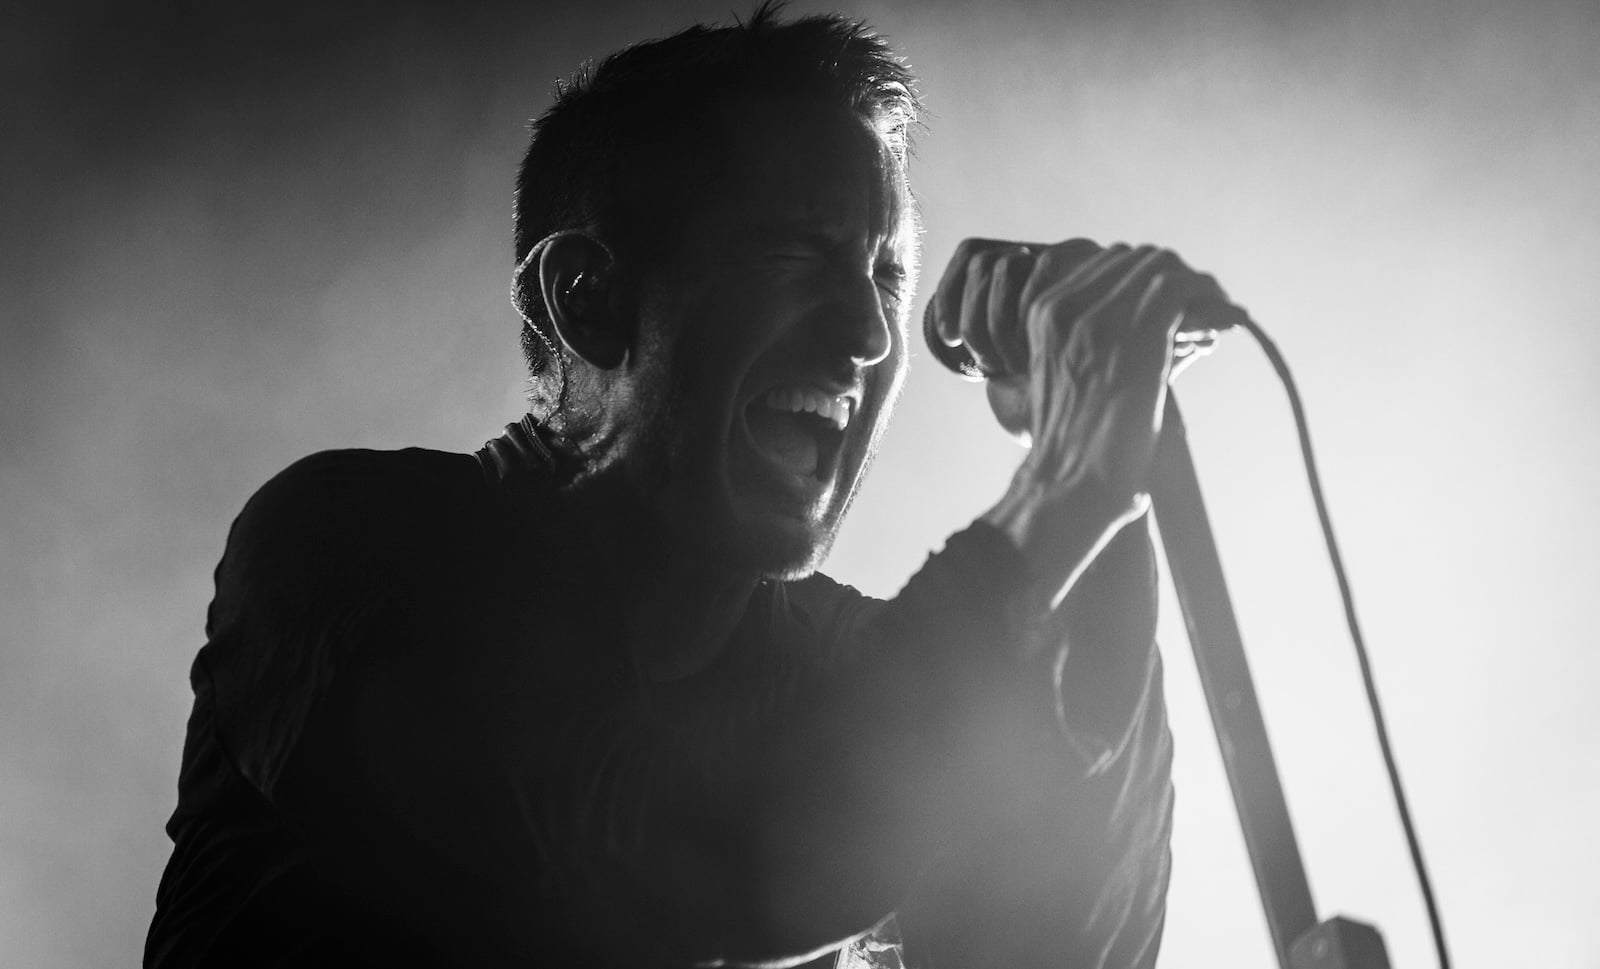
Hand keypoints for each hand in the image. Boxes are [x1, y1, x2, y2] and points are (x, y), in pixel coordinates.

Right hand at [929, 238, 1238, 512]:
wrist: (1068, 484)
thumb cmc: (1073, 446)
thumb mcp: (1067, 374)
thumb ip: (1096, 337)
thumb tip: (1160, 313)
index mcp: (1043, 312)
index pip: (1106, 261)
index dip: (1147, 275)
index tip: (1175, 298)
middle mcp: (1066, 305)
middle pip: (1137, 257)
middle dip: (1174, 276)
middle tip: (1203, 305)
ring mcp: (1101, 317)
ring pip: (1163, 265)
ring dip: (1198, 284)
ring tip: (1218, 311)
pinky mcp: (1139, 334)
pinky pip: (1183, 288)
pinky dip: (1211, 295)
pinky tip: (1226, 316)